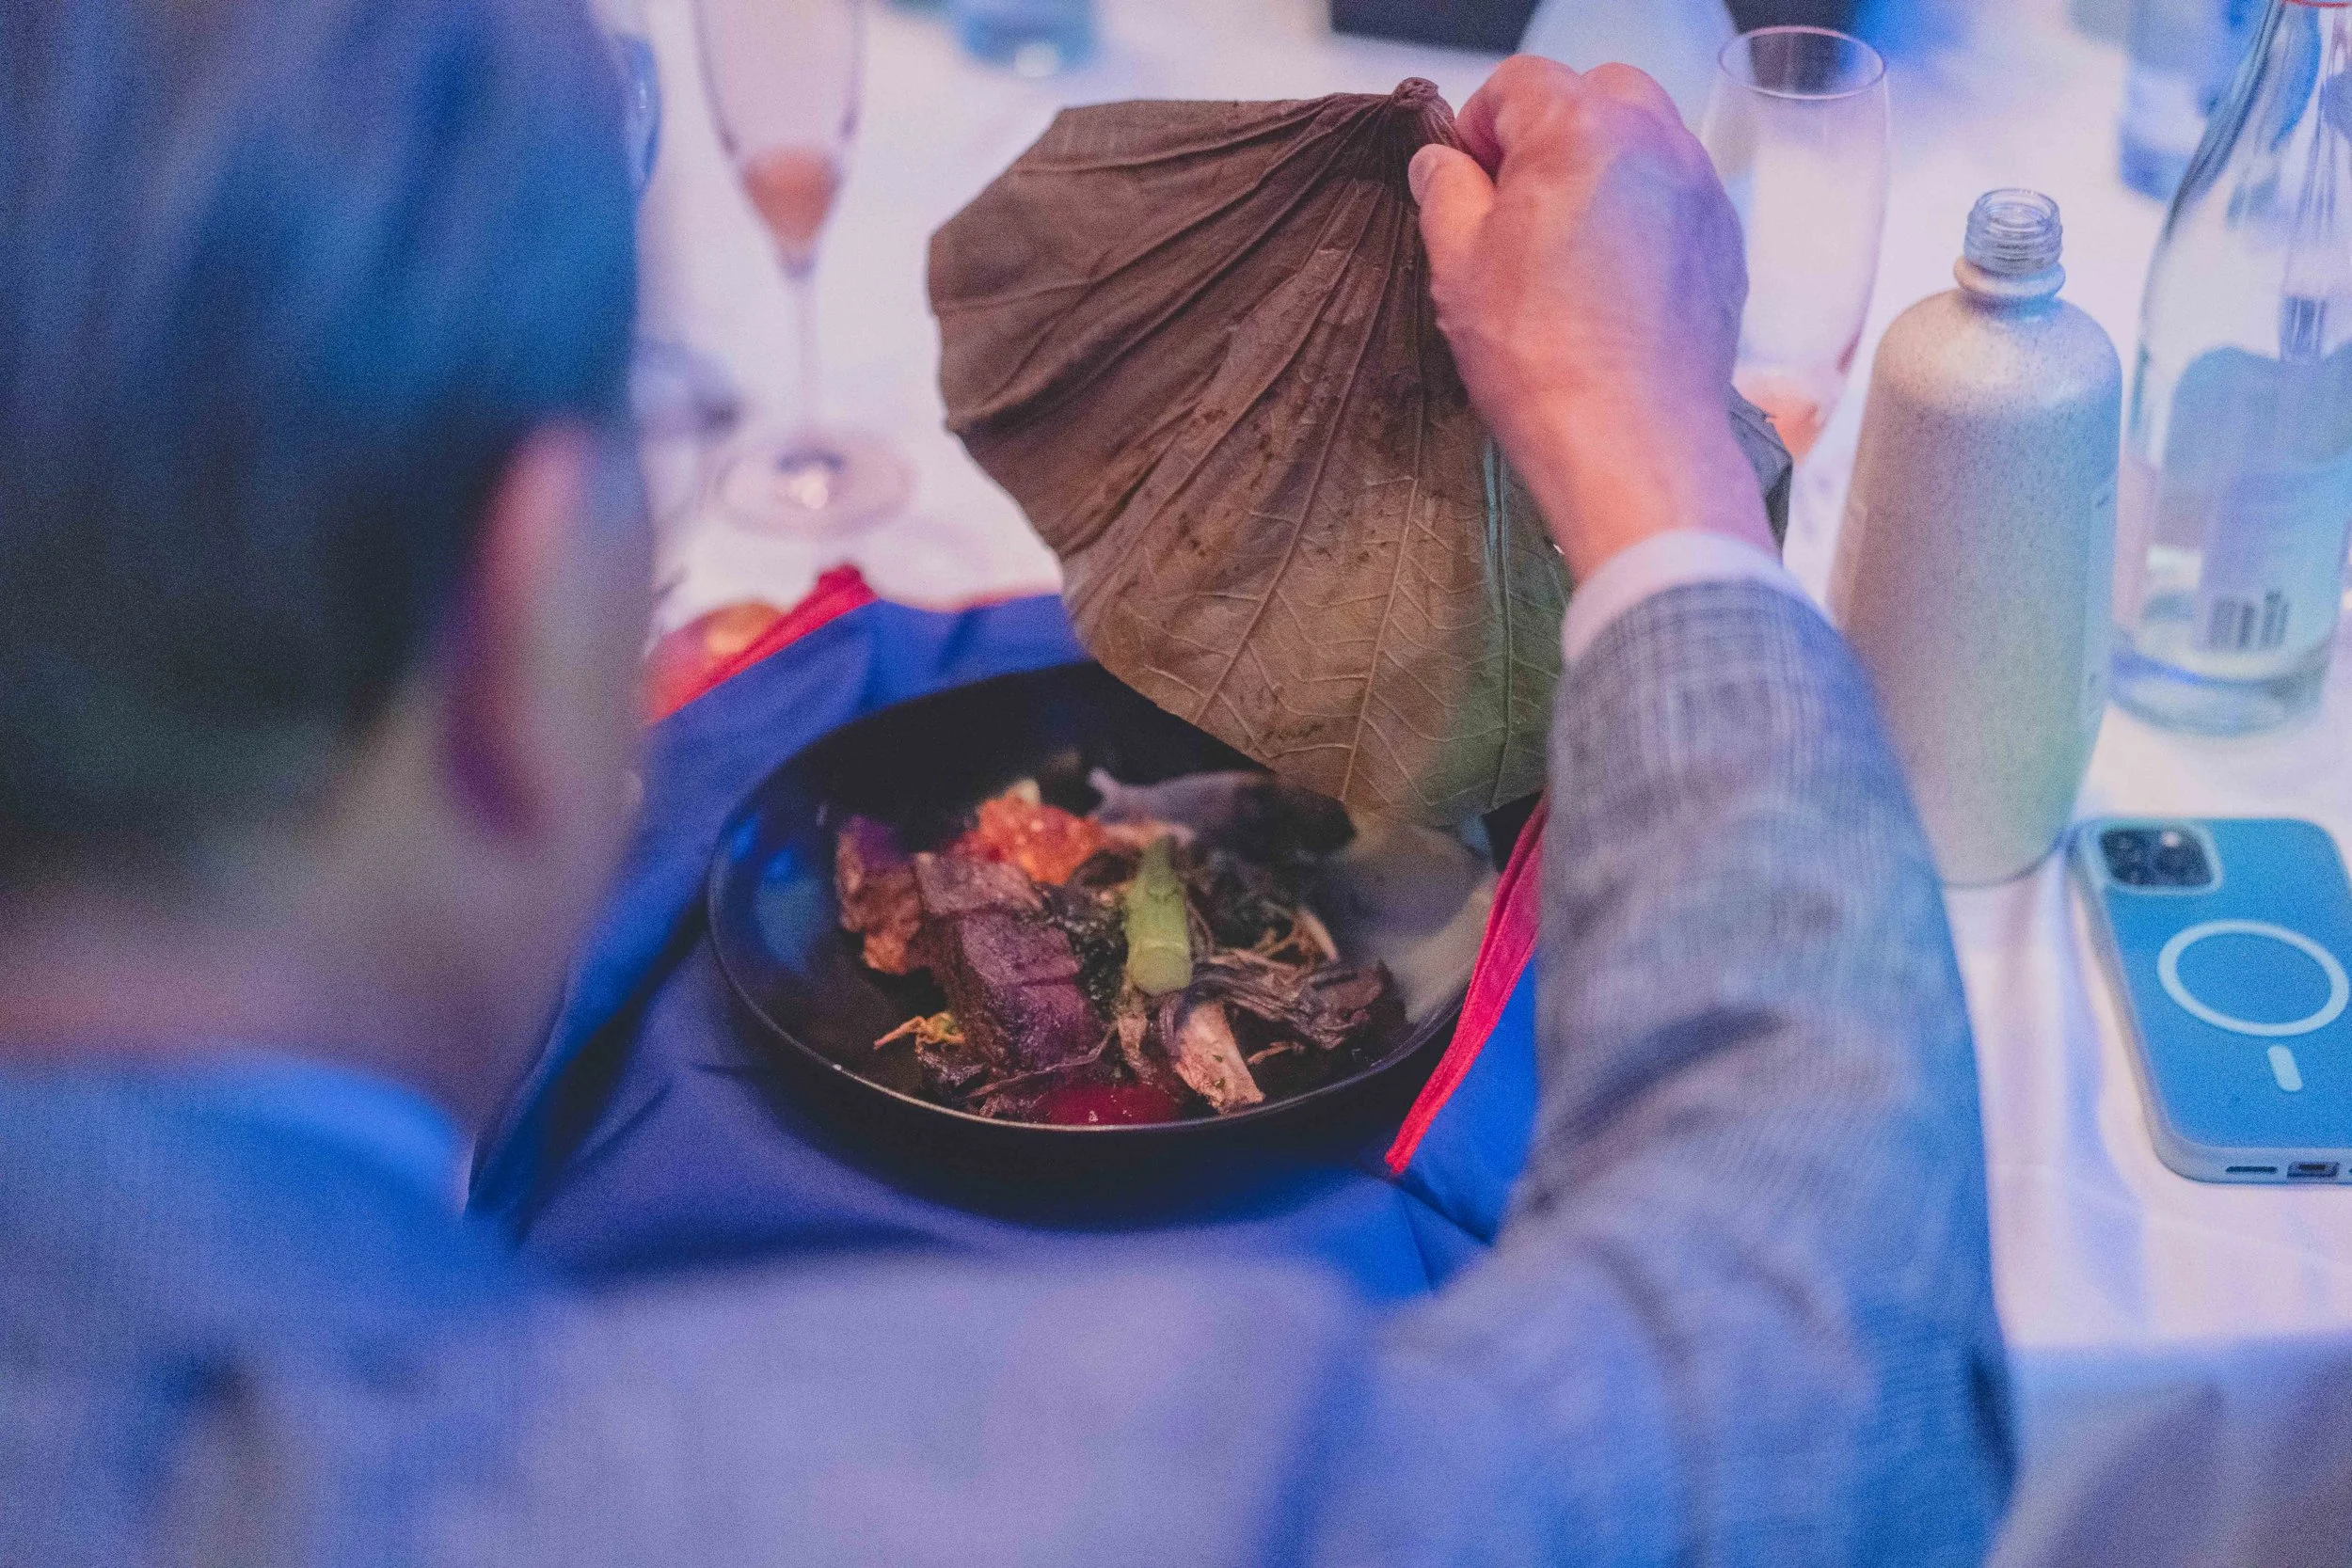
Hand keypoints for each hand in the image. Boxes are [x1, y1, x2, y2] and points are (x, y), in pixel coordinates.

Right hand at [1412, 56, 1772, 581]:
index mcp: (1579, 130)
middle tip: (1515, 207)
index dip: (1480, 127)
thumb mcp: (1458, 267)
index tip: (1467, 178)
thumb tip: (1441, 164)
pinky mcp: (1723, 238)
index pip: (1518, 82)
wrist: (1631, 443)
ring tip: (1563, 248)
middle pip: (1593, 93)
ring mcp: (1698, 188)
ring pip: (1641, 140)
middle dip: (1549, 134)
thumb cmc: (1546, 360)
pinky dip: (1640, 212)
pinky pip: (1673, 194)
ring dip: (1598, 169)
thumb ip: (1445, 192)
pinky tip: (1608, 280)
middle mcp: (1653, 141)